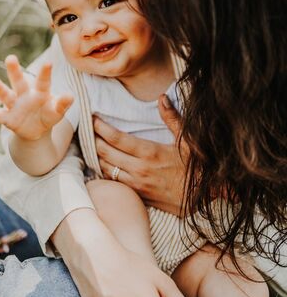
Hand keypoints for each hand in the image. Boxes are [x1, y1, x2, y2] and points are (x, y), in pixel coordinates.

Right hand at [0, 55, 72, 139]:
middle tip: (10, 58)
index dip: (45, 73)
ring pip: (5, 95)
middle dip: (15, 71)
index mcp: (40, 92)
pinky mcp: (7, 118)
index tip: (49, 63)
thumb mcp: (57, 111)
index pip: (43, 81)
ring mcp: (14, 105)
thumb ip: (62, 104)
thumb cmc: (48, 114)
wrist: (36, 129)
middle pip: (19, 82)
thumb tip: (70, 96)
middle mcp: (25, 95)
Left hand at [94, 94, 189, 215]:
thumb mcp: (189, 141)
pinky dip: (107, 173)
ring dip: (97, 157)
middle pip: (105, 153)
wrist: (208, 198)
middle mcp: (139, 170)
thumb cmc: (199, 168)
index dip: (101, 127)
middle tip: (88, 131)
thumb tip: (162, 98)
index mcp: (150, 153)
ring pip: (107, 170)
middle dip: (93, 140)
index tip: (93, 119)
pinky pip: (116, 183)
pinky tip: (105, 166)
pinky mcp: (140, 197)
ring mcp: (138, 186)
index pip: (116, 138)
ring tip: (92, 146)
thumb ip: (172, 119)